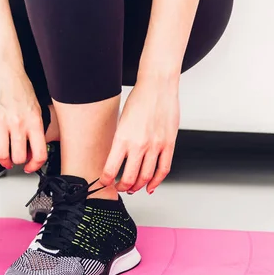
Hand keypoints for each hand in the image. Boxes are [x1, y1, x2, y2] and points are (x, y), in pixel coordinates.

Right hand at [0, 64, 46, 172]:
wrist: (3, 69)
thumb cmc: (19, 86)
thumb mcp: (35, 107)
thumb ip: (35, 128)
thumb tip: (31, 148)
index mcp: (33, 120)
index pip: (39, 153)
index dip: (35, 165)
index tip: (30, 166)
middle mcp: (17, 123)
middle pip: (18, 157)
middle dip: (16, 161)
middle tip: (15, 159)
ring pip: (1, 154)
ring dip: (3, 160)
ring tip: (3, 158)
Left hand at [101, 76, 179, 193]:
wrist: (158, 86)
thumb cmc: (139, 100)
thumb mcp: (122, 122)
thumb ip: (121, 141)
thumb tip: (118, 159)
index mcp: (122, 138)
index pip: (111, 169)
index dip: (106, 181)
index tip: (105, 182)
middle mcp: (139, 144)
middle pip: (130, 178)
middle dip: (122, 187)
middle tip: (119, 188)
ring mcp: (155, 146)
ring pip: (146, 177)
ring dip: (138, 186)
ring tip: (133, 188)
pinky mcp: (169, 144)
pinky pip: (163, 169)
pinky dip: (157, 181)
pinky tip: (151, 186)